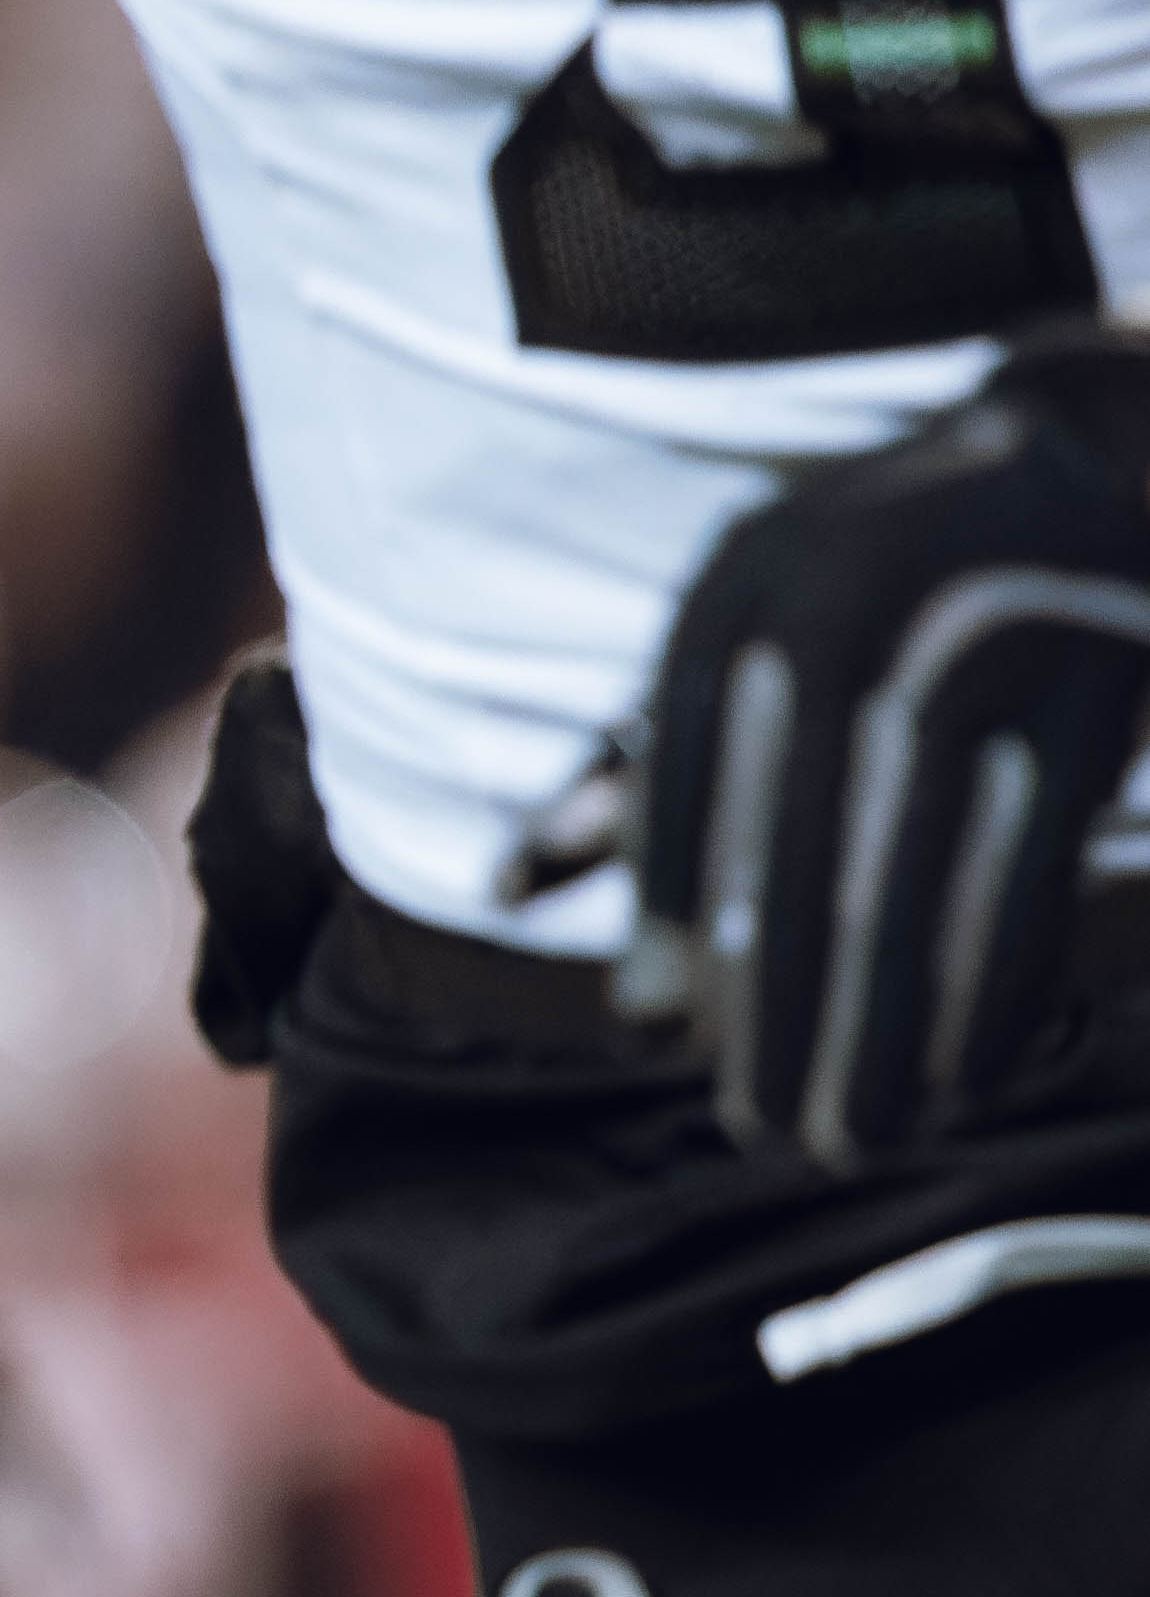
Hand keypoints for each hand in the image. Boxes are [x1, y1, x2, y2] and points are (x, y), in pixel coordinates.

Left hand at [599, 326, 1149, 1165]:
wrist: (1086, 459)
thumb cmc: (875, 569)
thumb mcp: (742, 619)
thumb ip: (630, 757)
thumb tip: (504, 891)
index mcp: (748, 587)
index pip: (677, 768)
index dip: (659, 900)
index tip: (650, 1014)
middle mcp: (852, 614)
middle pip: (788, 853)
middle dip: (768, 1009)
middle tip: (756, 1126)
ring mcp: (983, 656)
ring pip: (907, 886)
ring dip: (879, 1034)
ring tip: (852, 1137)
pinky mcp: (1097, 707)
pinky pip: (1029, 878)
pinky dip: (997, 987)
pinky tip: (973, 1072)